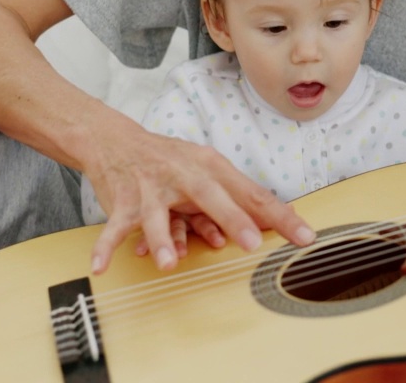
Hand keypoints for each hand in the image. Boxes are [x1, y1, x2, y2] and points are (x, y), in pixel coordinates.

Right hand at [83, 124, 314, 274]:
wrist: (116, 140)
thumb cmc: (169, 162)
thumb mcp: (205, 175)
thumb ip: (232, 202)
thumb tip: (266, 224)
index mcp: (211, 167)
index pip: (252, 193)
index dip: (280, 216)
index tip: (304, 236)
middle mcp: (183, 175)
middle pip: (211, 196)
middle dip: (232, 219)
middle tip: (250, 242)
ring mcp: (151, 189)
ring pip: (158, 216)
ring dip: (162, 239)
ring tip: (168, 262)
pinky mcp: (122, 202)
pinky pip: (114, 227)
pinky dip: (106, 247)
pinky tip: (101, 265)